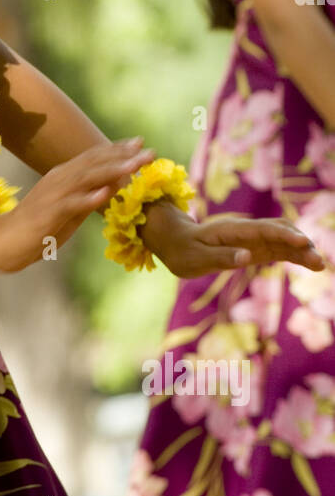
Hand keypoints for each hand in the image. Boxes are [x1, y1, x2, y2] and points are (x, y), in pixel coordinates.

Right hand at [0, 138, 156, 273]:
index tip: (140, 143)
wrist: (1, 241)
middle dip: (123, 156)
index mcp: (64, 176)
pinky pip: (70, 204)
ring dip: (112, 171)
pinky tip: (105, 193)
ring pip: (86, 179)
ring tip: (135, 166)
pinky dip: (88, 198)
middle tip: (149, 151)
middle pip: (94, 163)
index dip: (117, 149)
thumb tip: (115, 186)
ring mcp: (52, 195)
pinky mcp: (46, 214)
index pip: (94, 158)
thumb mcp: (69, 211)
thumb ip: (89, 197)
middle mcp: (59, 179)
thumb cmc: (35, 228)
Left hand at [140, 201, 325, 278]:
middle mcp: (246, 231)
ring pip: (282, 241)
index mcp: (233, 231)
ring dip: (301, 250)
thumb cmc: (182, 251)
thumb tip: (247, 258)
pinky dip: (294, 255)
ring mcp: (251, 239)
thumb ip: (221, 257)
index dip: (285, 236)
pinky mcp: (253, 248)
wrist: (175, 242)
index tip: (303, 243)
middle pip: (279, 233)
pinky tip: (310, 263)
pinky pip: (277, 249)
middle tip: (319, 262)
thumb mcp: (196, 258)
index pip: (264, 230)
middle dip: (300, 245)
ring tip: (320, 265)